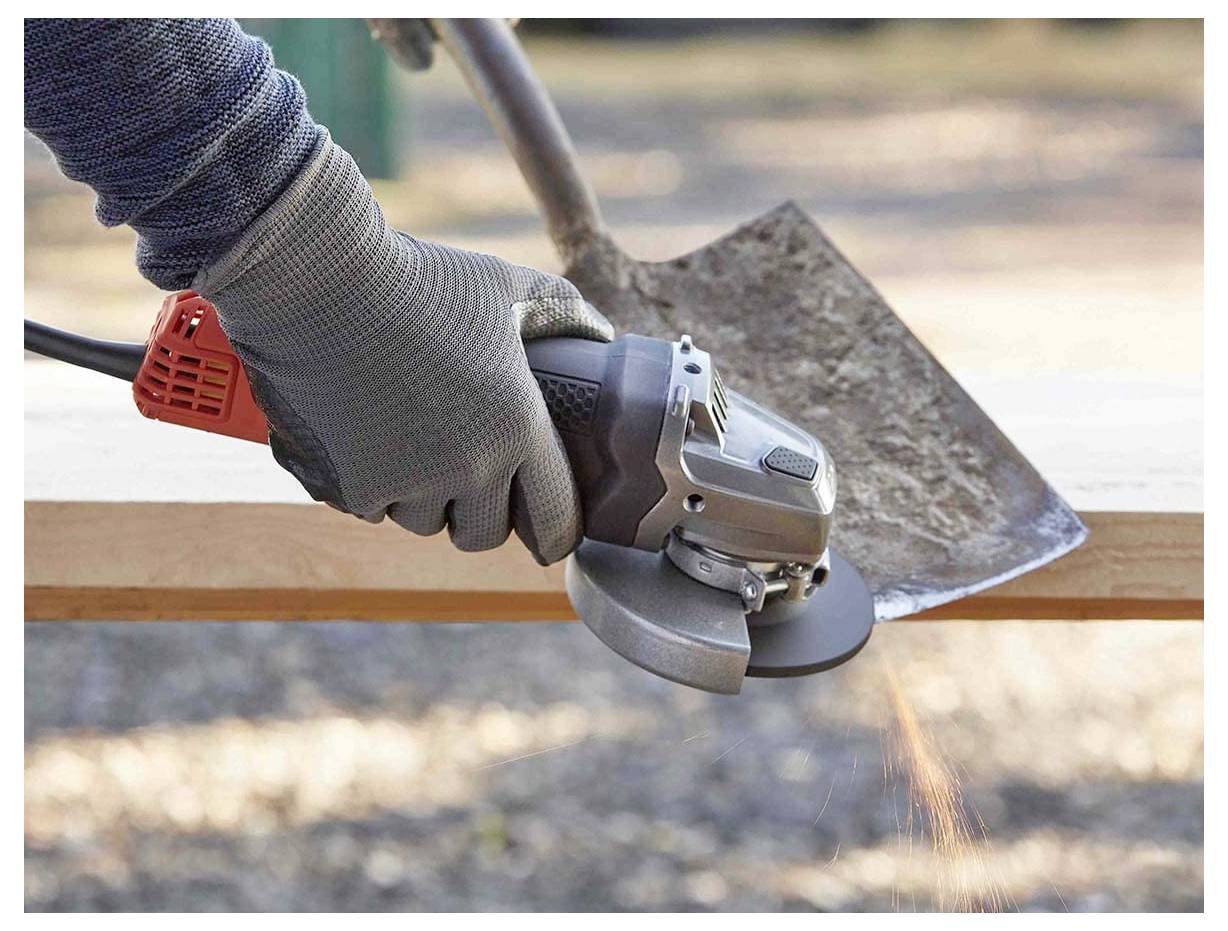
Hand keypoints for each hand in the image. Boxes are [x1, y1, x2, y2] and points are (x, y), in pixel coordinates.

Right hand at [195, 133, 611, 563]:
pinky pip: (374, 510)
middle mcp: (469, 468)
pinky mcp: (351, 488)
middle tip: (469, 484)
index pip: (554, 518)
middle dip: (479, 515)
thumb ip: (563, 315)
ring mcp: (407, 482)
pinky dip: (374, 488)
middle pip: (483, 534)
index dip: (555, 532)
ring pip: (424, 523)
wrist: (320, 279)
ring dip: (423, 500)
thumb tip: (601, 336)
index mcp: (518, 427)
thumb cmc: (419, 278)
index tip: (548, 536)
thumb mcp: (507, 286)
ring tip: (416, 452)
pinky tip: (372, 445)